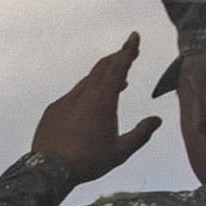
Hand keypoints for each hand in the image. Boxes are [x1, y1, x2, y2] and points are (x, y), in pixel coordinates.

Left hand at [31, 33, 162, 181]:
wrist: (49, 169)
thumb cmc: (88, 161)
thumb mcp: (120, 151)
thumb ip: (140, 134)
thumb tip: (157, 120)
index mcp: (103, 100)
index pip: (118, 68)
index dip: (127, 51)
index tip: (133, 36)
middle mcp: (83, 95)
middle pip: (101, 69)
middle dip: (116, 59)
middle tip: (128, 53)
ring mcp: (66, 101)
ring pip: (86, 82)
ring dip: (102, 78)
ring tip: (116, 82)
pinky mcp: (53, 110)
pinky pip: (72, 95)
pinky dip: (85, 93)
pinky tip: (90, 104)